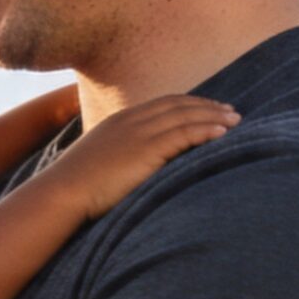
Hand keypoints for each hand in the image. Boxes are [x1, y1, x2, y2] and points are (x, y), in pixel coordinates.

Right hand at [35, 94, 237, 218]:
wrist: (62, 193)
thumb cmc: (75, 188)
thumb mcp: (97, 165)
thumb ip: (117, 159)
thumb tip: (129, 170)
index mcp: (119, 122)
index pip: (161, 104)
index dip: (188, 104)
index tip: (207, 108)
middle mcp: (131, 121)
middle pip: (178, 105)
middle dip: (207, 106)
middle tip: (230, 111)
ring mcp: (139, 133)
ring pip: (185, 116)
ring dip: (213, 116)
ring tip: (235, 120)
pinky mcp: (146, 149)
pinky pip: (184, 133)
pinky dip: (206, 130)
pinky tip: (223, 133)